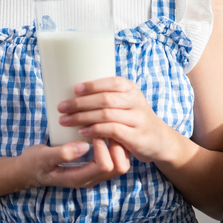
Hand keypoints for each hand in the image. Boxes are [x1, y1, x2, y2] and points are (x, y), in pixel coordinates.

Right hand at [14, 139, 129, 189]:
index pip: (104, 165)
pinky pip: (115, 159)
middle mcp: (90, 179)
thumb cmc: (34, 163)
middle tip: (106, 128)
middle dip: (116, 146)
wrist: (28, 170)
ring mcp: (94, 174)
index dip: (103, 147)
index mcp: (78, 178)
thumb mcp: (43, 156)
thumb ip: (62, 153)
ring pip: (120, 164)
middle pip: (118, 167)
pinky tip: (106, 132)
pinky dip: (115, 146)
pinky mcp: (95, 167)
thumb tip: (84, 146)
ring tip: (107, 129)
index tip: (92, 131)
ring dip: (118, 146)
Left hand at [58, 76, 180, 163]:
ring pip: (106, 114)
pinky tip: (82, 132)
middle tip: (62, 107)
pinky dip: (95, 130)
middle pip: (105, 99)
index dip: (92, 85)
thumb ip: (109, 96)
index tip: (74, 89)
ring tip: (65, 120)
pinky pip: (112, 131)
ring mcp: (137, 119)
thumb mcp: (127, 101)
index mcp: (132, 89)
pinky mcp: (136, 137)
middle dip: (80, 103)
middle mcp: (136, 101)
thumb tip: (75, 91)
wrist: (160, 140)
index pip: (112, 82)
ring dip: (83, 117)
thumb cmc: (134, 119)